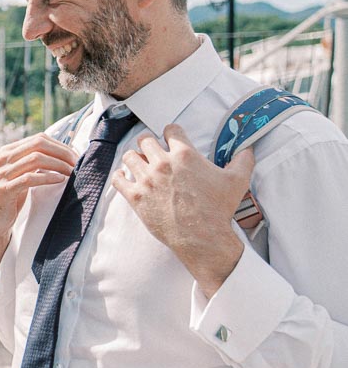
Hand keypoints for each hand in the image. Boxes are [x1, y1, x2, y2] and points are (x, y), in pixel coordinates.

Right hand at [0, 134, 77, 275]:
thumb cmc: (12, 197)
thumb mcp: (20, 174)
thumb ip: (33, 162)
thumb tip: (64, 153)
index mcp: (7, 151)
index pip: (38, 139)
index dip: (60, 145)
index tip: (74, 156)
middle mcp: (3, 159)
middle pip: (38, 145)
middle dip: (61, 152)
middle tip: (76, 163)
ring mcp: (2, 174)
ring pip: (35, 159)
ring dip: (58, 164)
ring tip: (71, 172)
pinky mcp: (4, 190)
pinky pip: (29, 179)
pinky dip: (48, 177)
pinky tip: (60, 179)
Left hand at [112, 124, 252, 296]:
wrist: (202, 236)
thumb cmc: (219, 209)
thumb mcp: (238, 181)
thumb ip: (243, 161)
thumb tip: (248, 149)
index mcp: (185, 155)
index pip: (171, 130)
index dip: (172, 133)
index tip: (171, 139)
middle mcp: (162, 163)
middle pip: (145, 140)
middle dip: (150, 144)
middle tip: (153, 151)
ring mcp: (147, 179)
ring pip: (130, 156)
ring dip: (135, 158)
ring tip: (140, 164)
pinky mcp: (136, 196)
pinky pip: (118, 178)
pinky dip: (120, 176)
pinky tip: (126, 178)